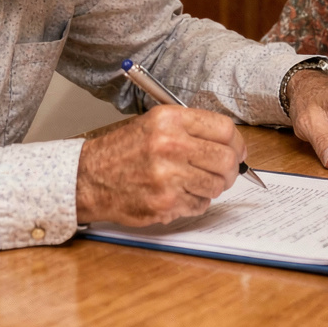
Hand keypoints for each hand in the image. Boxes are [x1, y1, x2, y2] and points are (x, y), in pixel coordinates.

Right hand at [74, 105, 243, 225]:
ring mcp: (168, 177)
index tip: (238, 151)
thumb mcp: (154, 124)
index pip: (224, 129)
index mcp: (170, 121)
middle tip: (225, 173)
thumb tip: (231, 144)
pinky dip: (195, 202)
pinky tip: (178, 194)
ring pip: (216, 185)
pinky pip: (199, 205)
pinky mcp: (165, 203)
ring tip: (194, 183)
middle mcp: (170, 145)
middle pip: (226, 159)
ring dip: (212, 187)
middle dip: (232, 170)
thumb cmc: (122, 152)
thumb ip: (192, 130)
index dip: (237, 143)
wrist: (89, 178)